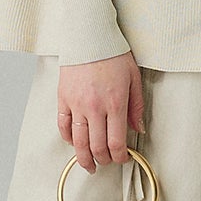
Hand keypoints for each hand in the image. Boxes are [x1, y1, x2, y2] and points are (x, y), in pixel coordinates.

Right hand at [58, 51, 145, 172]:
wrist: (89, 36)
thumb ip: (136, 107)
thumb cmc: (113, 54)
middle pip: (97, 147)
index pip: (116, 143)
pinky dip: (68, 139)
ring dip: (84, 158)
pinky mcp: (63, 99)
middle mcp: (95, 107)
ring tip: (89, 164)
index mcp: (115, 104)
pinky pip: (63, 126)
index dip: (120, 157)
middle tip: (108, 162)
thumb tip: (138, 129)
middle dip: (104, 160)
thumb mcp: (133, 78)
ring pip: (78, 142)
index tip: (123, 159)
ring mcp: (76, 104)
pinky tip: (75, 143)